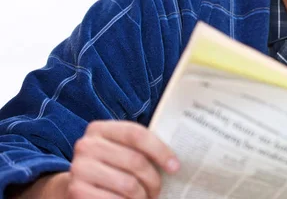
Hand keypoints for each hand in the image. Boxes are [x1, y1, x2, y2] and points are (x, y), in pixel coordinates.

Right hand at [60, 120, 178, 197]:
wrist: (77, 186)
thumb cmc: (109, 166)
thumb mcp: (120, 150)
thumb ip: (139, 147)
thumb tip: (174, 160)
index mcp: (99, 129)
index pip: (136, 134)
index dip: (160, 150)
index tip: (175, 167)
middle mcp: (86, 145)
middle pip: (135, 161)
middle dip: (153, 180)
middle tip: (158, 189)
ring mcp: (79, 169)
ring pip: (128, 184)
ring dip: (143, 196)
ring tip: (145, 198)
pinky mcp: (77, 191)